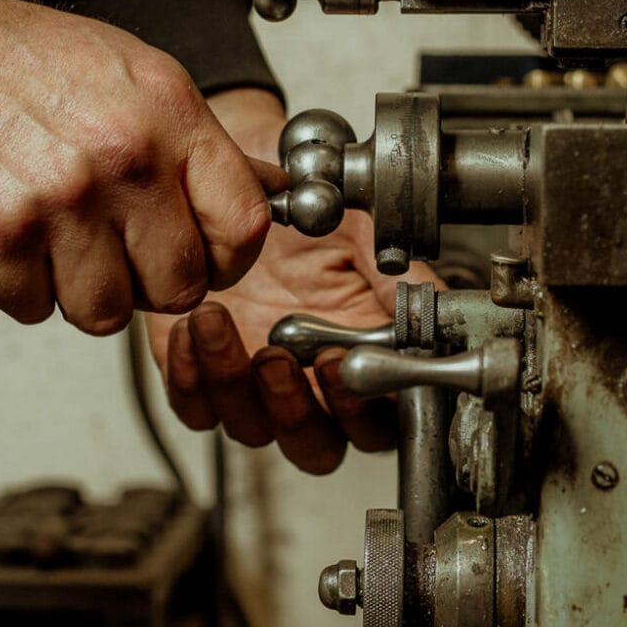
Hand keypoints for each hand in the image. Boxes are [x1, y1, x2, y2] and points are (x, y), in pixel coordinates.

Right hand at [0, 0, 273, 333]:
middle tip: (117, 249)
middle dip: (150, 281)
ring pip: (106, 312)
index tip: (204, 255)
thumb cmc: (17, 59)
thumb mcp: (134, 72)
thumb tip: (267, 193)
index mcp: (168, 115)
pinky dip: (20, 286)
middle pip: (180, 285)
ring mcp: (60, 201)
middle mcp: (122, 158)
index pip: (244, 226)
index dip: (229, 256)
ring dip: (82, 290)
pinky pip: (33, 308)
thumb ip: (198, 139)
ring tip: (59, 239)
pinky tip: (11, 234)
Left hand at [150, 90, 443, 472]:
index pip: (375, 422)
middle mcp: (310, 382)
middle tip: (277, 357)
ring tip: (219, 322)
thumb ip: (400, 280)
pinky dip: (190, 377)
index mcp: (360, 357)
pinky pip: (195, 408)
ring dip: (234, 385)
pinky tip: (192, 328)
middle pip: (314, 446)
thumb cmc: (305, 207)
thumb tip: (436, 314)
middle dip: (294, 411)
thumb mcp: (361, 233)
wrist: (237, 180)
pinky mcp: (201, 375)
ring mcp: (255, 385)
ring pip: (251, 430)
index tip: (336, 360)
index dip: (359, 407)